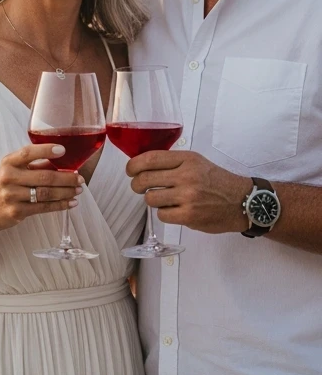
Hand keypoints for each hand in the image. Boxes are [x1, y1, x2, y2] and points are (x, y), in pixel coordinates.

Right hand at [0, 143, 82, 252]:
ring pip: (46, 193)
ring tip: (78, 190)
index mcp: (8, 163)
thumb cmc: (3, 188)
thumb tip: (62, 163)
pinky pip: (43, 207)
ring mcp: (12, 195)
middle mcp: (9, 177)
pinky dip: (60, 205)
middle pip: (43, 176)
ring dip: (66, 192)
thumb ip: (33, 166)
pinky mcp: (17, 211)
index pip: (28, 153)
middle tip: (79, 178)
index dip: (46, 150)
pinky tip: (70, 202)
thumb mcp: (12, 172)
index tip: (63, 150)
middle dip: (66, 177)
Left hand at [127, 150, 250, 233]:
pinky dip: (164, 213)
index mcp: (187, 159)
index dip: (134, 165)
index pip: (150, 158)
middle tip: (138, 187)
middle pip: (145, 179)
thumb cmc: (217, 181)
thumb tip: (142, 165)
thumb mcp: (197, 162)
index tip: (130, 170)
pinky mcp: (189, 216)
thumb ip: (173, 162)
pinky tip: (173, 210)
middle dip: (136, 184)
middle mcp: (186, 176)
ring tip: (161, 199)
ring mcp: (188, 197)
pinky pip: (162, 214)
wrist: (243, 202)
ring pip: (150, 198)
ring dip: (152, 200)